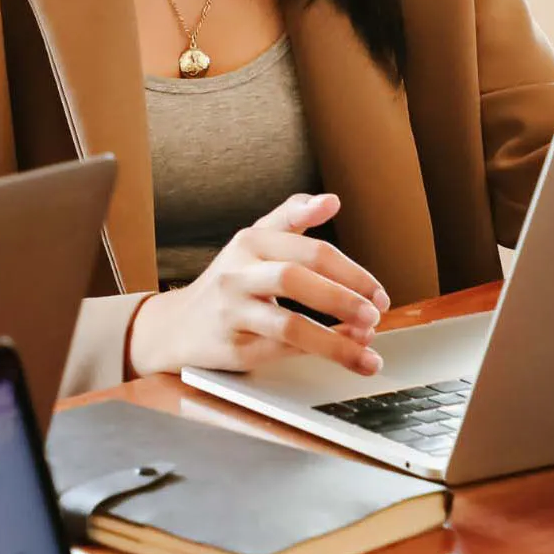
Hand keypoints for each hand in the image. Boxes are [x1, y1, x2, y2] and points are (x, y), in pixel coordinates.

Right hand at [128, 193, 387, 376]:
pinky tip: (344, 353)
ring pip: (288, 324)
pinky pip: (280, 351)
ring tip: (368, 346)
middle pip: (295, 279)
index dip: (350, 270)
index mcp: (250, 242)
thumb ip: (291, 218)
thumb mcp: (253, 242)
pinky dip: (317, 352)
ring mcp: (232, 311)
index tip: (378, 292)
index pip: (306, 248)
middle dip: (343, 297)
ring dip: (335, 339)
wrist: (175, 326)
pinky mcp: (232, 347)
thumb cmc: (228, 282)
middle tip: (376, 314)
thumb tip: (332, 200)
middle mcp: (237, 273)